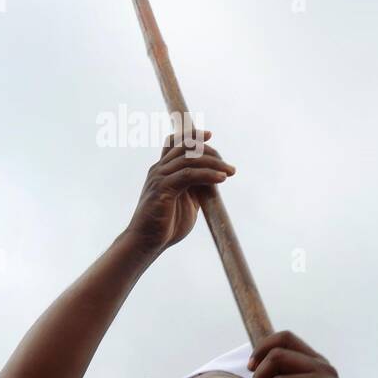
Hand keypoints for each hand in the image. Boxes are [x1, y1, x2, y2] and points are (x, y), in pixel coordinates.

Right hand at [125, 130, 234, 256]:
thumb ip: (195, 188)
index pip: (173, 143)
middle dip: (209, 150)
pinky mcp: (163, 189)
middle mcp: (158, 170)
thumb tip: (213, 181)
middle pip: (184, 146)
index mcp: (162, 171)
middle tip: (228, 165)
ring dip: (214, 163)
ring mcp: (159, 178)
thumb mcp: (185, 202)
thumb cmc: (165, 226)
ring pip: (189, 159)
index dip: (191, 135)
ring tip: (230, 172)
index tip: (209, 134)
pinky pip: (189, 175)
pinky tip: (221, 179)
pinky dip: (207, 174)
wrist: (146, 242)